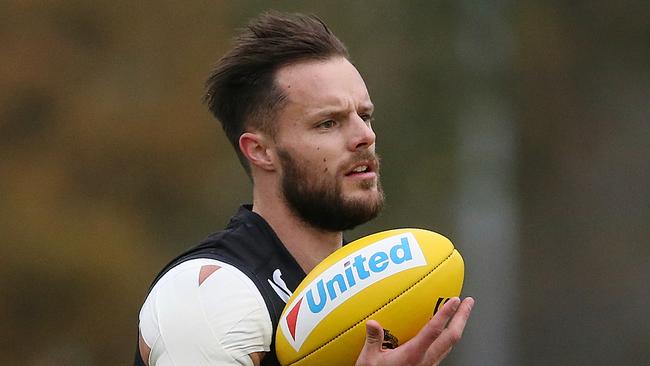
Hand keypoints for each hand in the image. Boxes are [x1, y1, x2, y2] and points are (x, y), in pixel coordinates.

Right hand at [355, 297, 473, 365]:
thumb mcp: (370, 360)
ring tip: (460, 314)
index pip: (434, 331)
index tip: (454, 301)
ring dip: (458, 327)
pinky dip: (448, 337)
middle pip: (452, 337)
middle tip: (468, 303)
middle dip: (462, 318)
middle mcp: (426, 360)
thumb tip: (373, 323)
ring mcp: (429, 364)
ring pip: (450, 344)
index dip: (446, 314)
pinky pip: (443, 350)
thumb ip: (373, 341)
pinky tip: (444, 333)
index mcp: (413, 355)